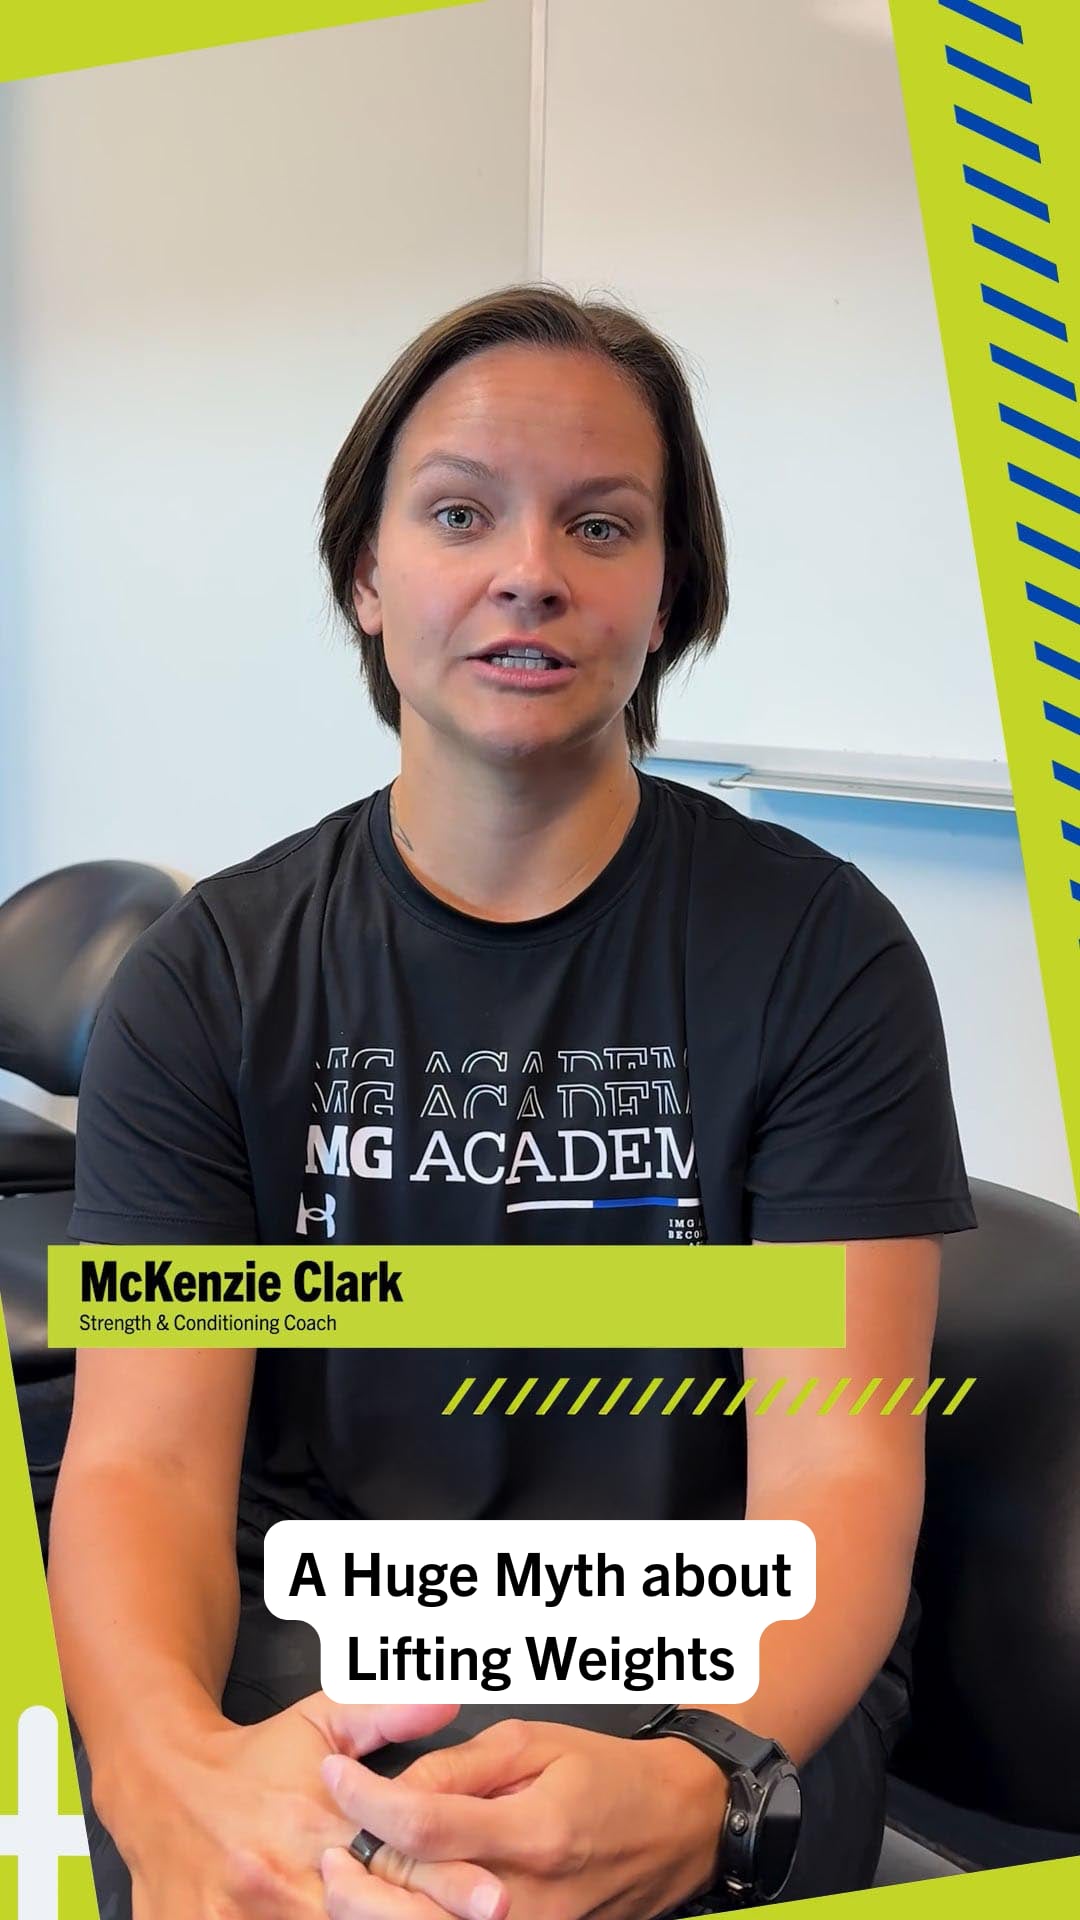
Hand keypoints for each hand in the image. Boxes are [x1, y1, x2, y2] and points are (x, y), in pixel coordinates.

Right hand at [98, 1695, 507, 1919]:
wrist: (160, 1781)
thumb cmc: (254, 1757)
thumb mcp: (320, 1721)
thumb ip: (387, 1716)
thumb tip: (447, 1704)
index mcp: (317, 1822)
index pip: (394, 1859)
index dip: (447, 1884)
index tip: (492, 1896)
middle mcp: (285, 1877)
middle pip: (364, 1917)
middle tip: (482, 1919)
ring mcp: (247, 1919)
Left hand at [319, 1718, 729, 1919]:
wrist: (676, 1826)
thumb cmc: (610, 1776)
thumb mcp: (536, 1743)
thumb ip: (462, 1765)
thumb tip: (399, 1785)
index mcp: (532, 1830)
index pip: (425, 1826)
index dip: (367, 1801)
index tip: (333, 1773)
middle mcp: (529, 1898)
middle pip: (415, 1899)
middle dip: (358, 1870)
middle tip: (327, 1841)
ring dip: (376, 1910)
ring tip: (344, 1876)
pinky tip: (393, 1902)